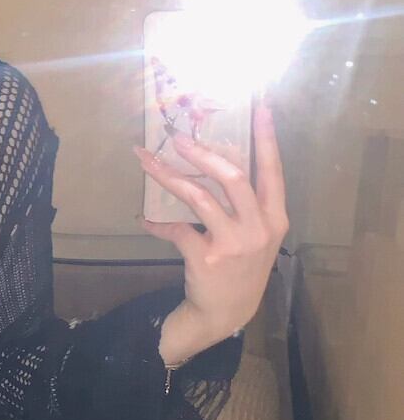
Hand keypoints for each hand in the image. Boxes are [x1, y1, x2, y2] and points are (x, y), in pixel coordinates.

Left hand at [133, 101, 289, 343]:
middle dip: (202, 152)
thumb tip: (216, 162)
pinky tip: (146, 221)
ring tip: (147, 161)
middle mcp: (259, 228)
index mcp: (274, 218)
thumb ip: (246, 205)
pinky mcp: (206, 258)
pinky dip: (157, 223)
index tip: (260, 106)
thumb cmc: (241, 268)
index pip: (273, 170)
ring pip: (199, 197)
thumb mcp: (256, 237)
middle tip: (177, 137)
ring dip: (169, 176)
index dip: (266, 138)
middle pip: (233, 177)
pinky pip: (175, 229)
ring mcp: (233, 244)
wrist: (227, 313)